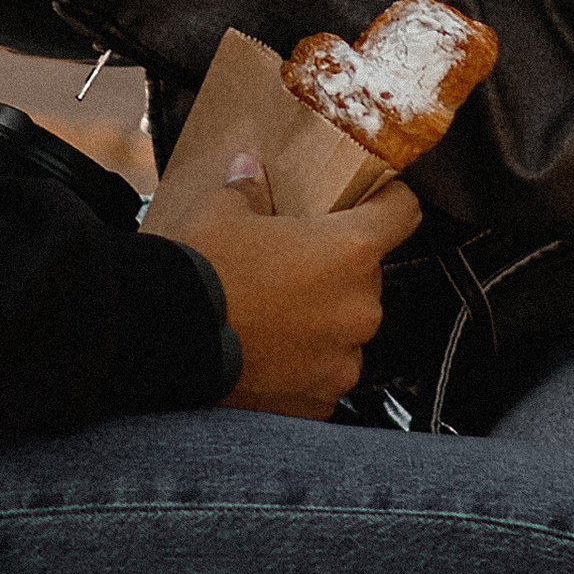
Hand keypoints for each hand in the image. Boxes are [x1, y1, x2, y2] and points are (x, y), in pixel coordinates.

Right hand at [168, 179, 421, 419]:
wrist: (170, 341)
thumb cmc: (203, 271)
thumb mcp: (223, 211)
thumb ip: (250, 190)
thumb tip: (250, 174)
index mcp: (349, 250)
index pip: (403, 213)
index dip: (391, 201)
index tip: (379, 200)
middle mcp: (359, 307)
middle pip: (367, 275)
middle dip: (337, 269)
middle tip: (295, 264)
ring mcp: (344, 359)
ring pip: (347, 327)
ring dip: (323, 318)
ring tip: (276, 314)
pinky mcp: (322, 399)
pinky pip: (326, 371)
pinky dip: (305, 361)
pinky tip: (268, 350)